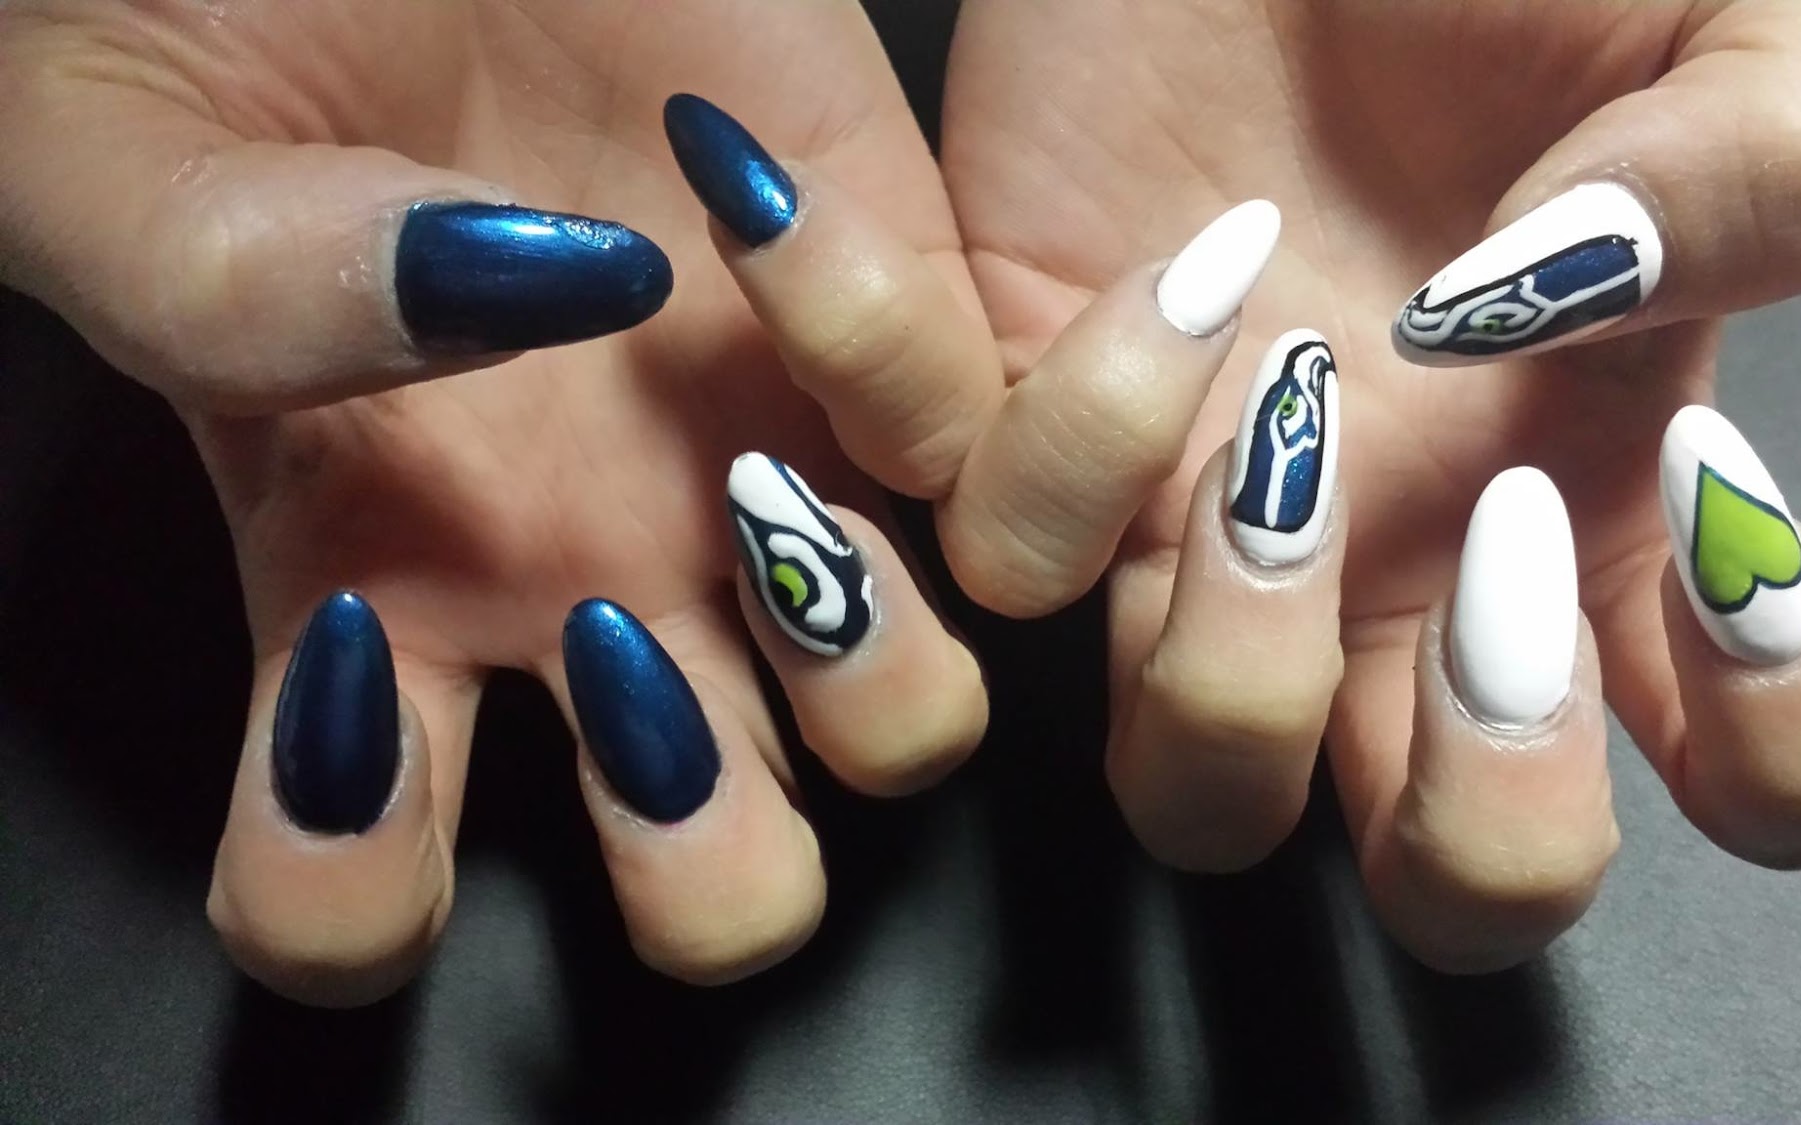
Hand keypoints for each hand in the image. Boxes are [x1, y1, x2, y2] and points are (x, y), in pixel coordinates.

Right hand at [0, 0, 989, 1004]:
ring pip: (904, 729)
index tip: (356, 656)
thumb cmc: (226, 20)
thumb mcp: (117, 155)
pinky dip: (909, 371)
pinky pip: (1001, 473)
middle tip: (632, 631)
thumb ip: (224, 291)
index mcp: (371, 588)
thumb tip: (477, 315)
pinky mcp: (886, 348)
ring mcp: (750, 480)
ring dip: (865, 666)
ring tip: (760, 479)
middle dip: (705, 843)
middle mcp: (584, 583)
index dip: (359, 879)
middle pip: (713, 885)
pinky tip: (770, 217)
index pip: (357, 897)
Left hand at [933, 0, 1800, 970]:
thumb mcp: (1750, 12)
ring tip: (1303, 401)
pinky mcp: (1040, 428)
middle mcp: (1414, 563)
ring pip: (1195, 794)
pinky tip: (1190, 261)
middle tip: (1487, 556)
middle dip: (1484, 808)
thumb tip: (1583, 310)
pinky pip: (1014, 558)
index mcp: (1612, 500)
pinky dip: (1084, 434)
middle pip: (1458, 885)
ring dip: (1241, 659)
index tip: (1725, 524)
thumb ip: (1777, 173)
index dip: (1783, 733)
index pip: (1759, 777)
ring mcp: (1218, 523)